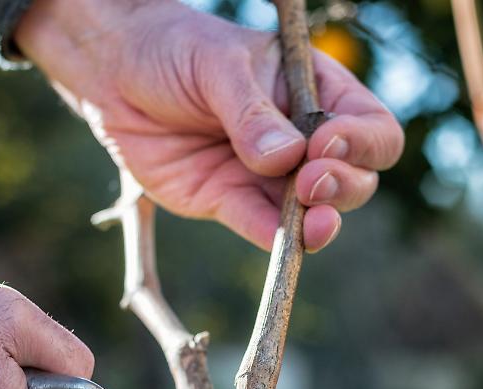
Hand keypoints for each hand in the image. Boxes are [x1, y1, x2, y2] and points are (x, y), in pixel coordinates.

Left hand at [16, 0, 403, 251]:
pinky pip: (263, 229)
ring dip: (318, 221)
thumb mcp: (217, 67)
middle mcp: (302, 139)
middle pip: (355, 178)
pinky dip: (278, 242)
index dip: (361, 143)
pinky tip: (284, 243)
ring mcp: (268, 176)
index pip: (370, 128)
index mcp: (317, 94)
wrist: (112, 72)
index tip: (326, 143)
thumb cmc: (174, 50)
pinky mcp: (230, 202)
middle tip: (309, 180)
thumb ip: (250, 113)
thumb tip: (286, 159)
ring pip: (315, 212)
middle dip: (342, 184)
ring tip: (313, 221)